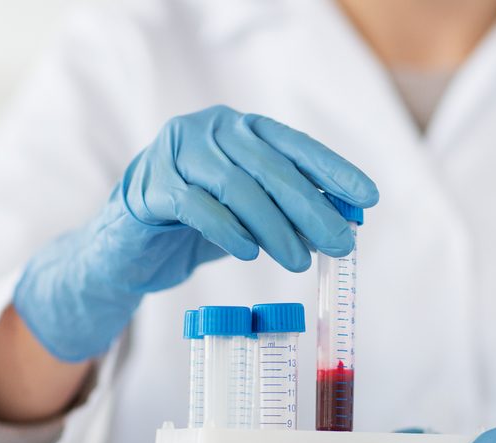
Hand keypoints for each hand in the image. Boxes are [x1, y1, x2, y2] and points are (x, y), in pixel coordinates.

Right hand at [14, 105, 377, 360]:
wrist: (129, 246)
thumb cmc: (197, 225)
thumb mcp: (251, 216)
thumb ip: (290, 212)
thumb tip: (344, 224)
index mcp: (239, 128)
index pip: (295, 146)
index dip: (334, 172)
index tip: (367, 200)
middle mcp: (209, 130)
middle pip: (271, 168)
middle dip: (312, 208)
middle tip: (341, 243)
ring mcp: (177, 154)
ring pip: (238, 187)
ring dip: (276, 228)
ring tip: (300, 260)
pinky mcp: (151, 186)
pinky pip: (198, 206)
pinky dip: (229, 231)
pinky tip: (249, 253)